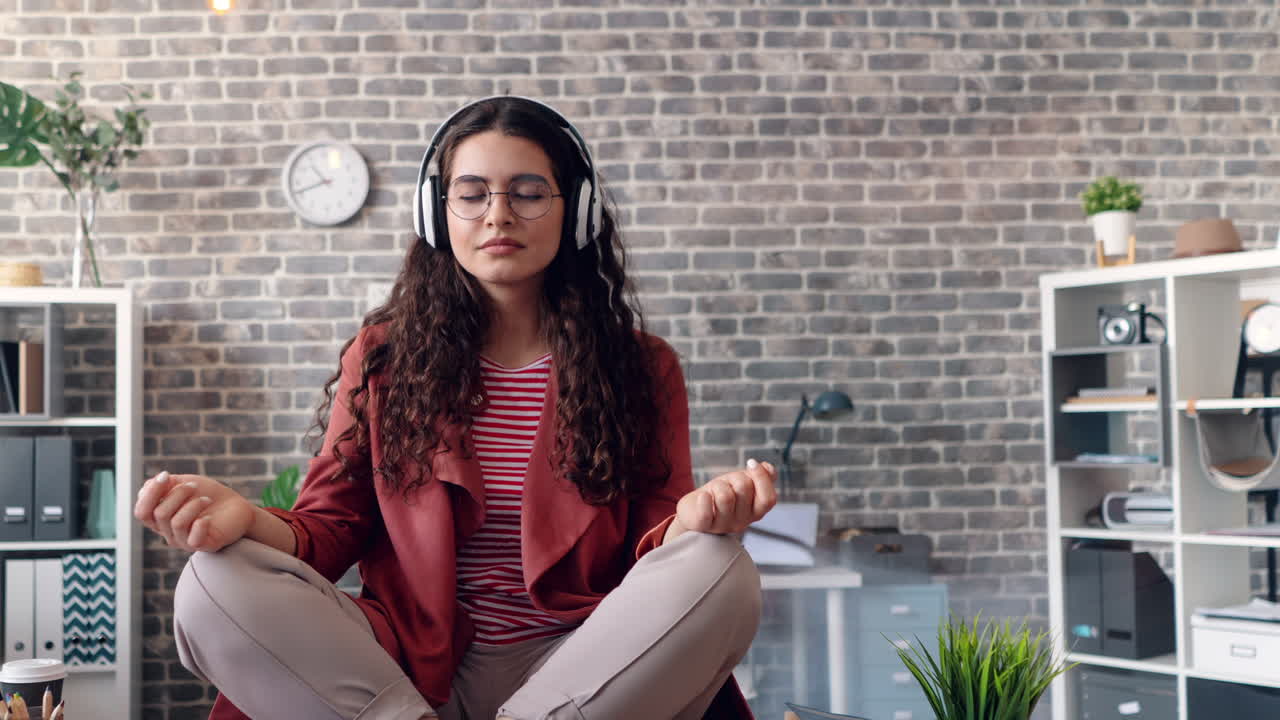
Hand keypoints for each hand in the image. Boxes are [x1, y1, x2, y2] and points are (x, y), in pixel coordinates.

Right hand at [134, 471, 254, 552]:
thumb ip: (163, 486)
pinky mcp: (204, 546)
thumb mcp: (183, 485)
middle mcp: (169, 533)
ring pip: (176, 522)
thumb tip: (147, 487)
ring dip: (193, 504)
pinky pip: (193, 538)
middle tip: (194, 486)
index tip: (166, 475)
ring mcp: (185, 542)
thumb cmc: (208, 495)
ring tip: (206, 499)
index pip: (141, 512)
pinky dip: (201, 523)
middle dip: (177, 493)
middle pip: (159, 514)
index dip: (150, 493)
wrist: (237, 506)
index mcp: (160, 520)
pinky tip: (209, 516)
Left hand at [675, 458, 777, 535]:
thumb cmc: (721, 493)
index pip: (768, 499)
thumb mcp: (742, 482)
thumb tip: (769, 469)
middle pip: (744, 488)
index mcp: (755, 512)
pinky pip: (706, 511)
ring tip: (714, 491)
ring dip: (717, 485)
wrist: (695, 509)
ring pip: (725, 496)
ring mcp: (723, 525)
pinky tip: (703, 497)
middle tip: (727, 483)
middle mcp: (742, 522)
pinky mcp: (703, 526)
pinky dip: (704, 498)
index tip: (751, 462)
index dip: (762, 478)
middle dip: (735, 477)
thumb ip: (760, 476)